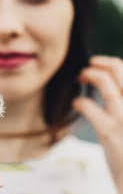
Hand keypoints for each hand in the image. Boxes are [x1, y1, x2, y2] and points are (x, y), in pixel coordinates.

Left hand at [72, 55, 122, 188]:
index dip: (115, 66)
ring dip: (89, 74)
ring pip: (104, 81)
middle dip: (102, 62)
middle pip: (120, 69)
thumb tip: (116, 92)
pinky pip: (88, 106)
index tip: (104, 68)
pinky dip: (80, 101)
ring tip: (81, 77)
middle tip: (90, 65)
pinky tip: (76, 104)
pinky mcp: (108, 131)